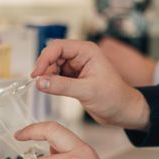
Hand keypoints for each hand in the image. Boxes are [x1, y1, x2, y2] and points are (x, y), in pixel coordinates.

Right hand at [32, 39, 149, 129]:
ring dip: (48, 77)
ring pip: (53, 67)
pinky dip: (52, 83)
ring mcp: (77, 67)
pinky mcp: (74, 79)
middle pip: (53, 56)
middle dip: (45, 68)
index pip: (58, 47)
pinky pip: (57, 77)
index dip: (44, 59)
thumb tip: (40, 82)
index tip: (36, 74)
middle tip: (40, 83)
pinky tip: (53, 90)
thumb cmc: (114, 97)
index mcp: (86, 51)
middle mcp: (81, 56)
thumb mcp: (86, 91)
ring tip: (49, 88)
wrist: (122, 111)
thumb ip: (61, 86)